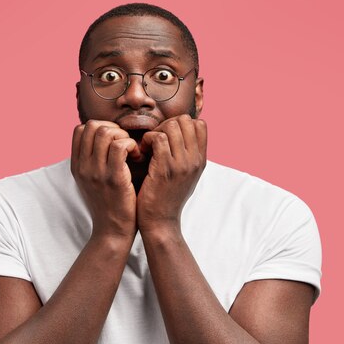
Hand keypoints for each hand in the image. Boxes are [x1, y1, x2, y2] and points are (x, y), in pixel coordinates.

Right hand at [71, 120, 141, 238]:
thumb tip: (107, 138)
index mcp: (77, 166)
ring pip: (106, 132)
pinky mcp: (113, 179)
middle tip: (126, 144)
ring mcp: (96, 172)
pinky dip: (132, 145)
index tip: (115, 141)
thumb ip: (95, 161)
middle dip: (113, 128)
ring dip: (124, 136)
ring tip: (132, 151)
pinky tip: (137, 157)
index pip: (80, 129)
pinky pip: (120, 146)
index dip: (100, 127)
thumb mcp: (94, 182)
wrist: (113, 232)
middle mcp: (83, 167)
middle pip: (92, 126)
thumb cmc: (110, 205)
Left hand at [137, 115, 206, 233]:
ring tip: (148, 147)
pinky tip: (142, 154)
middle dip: (166, 125)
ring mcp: (182, 164)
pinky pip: (158, 138)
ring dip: (155, 132)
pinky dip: (146, 140)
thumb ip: (187, 155)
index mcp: (201, 160)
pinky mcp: (165, 169)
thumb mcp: (185, 176)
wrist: (160, 223)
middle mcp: (195, 160)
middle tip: (154, 141)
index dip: (180, 124)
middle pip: (185, 121)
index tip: (167, 138)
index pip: (200, 124)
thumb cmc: (167, 198)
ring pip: (171, 126)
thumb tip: (181, 133)